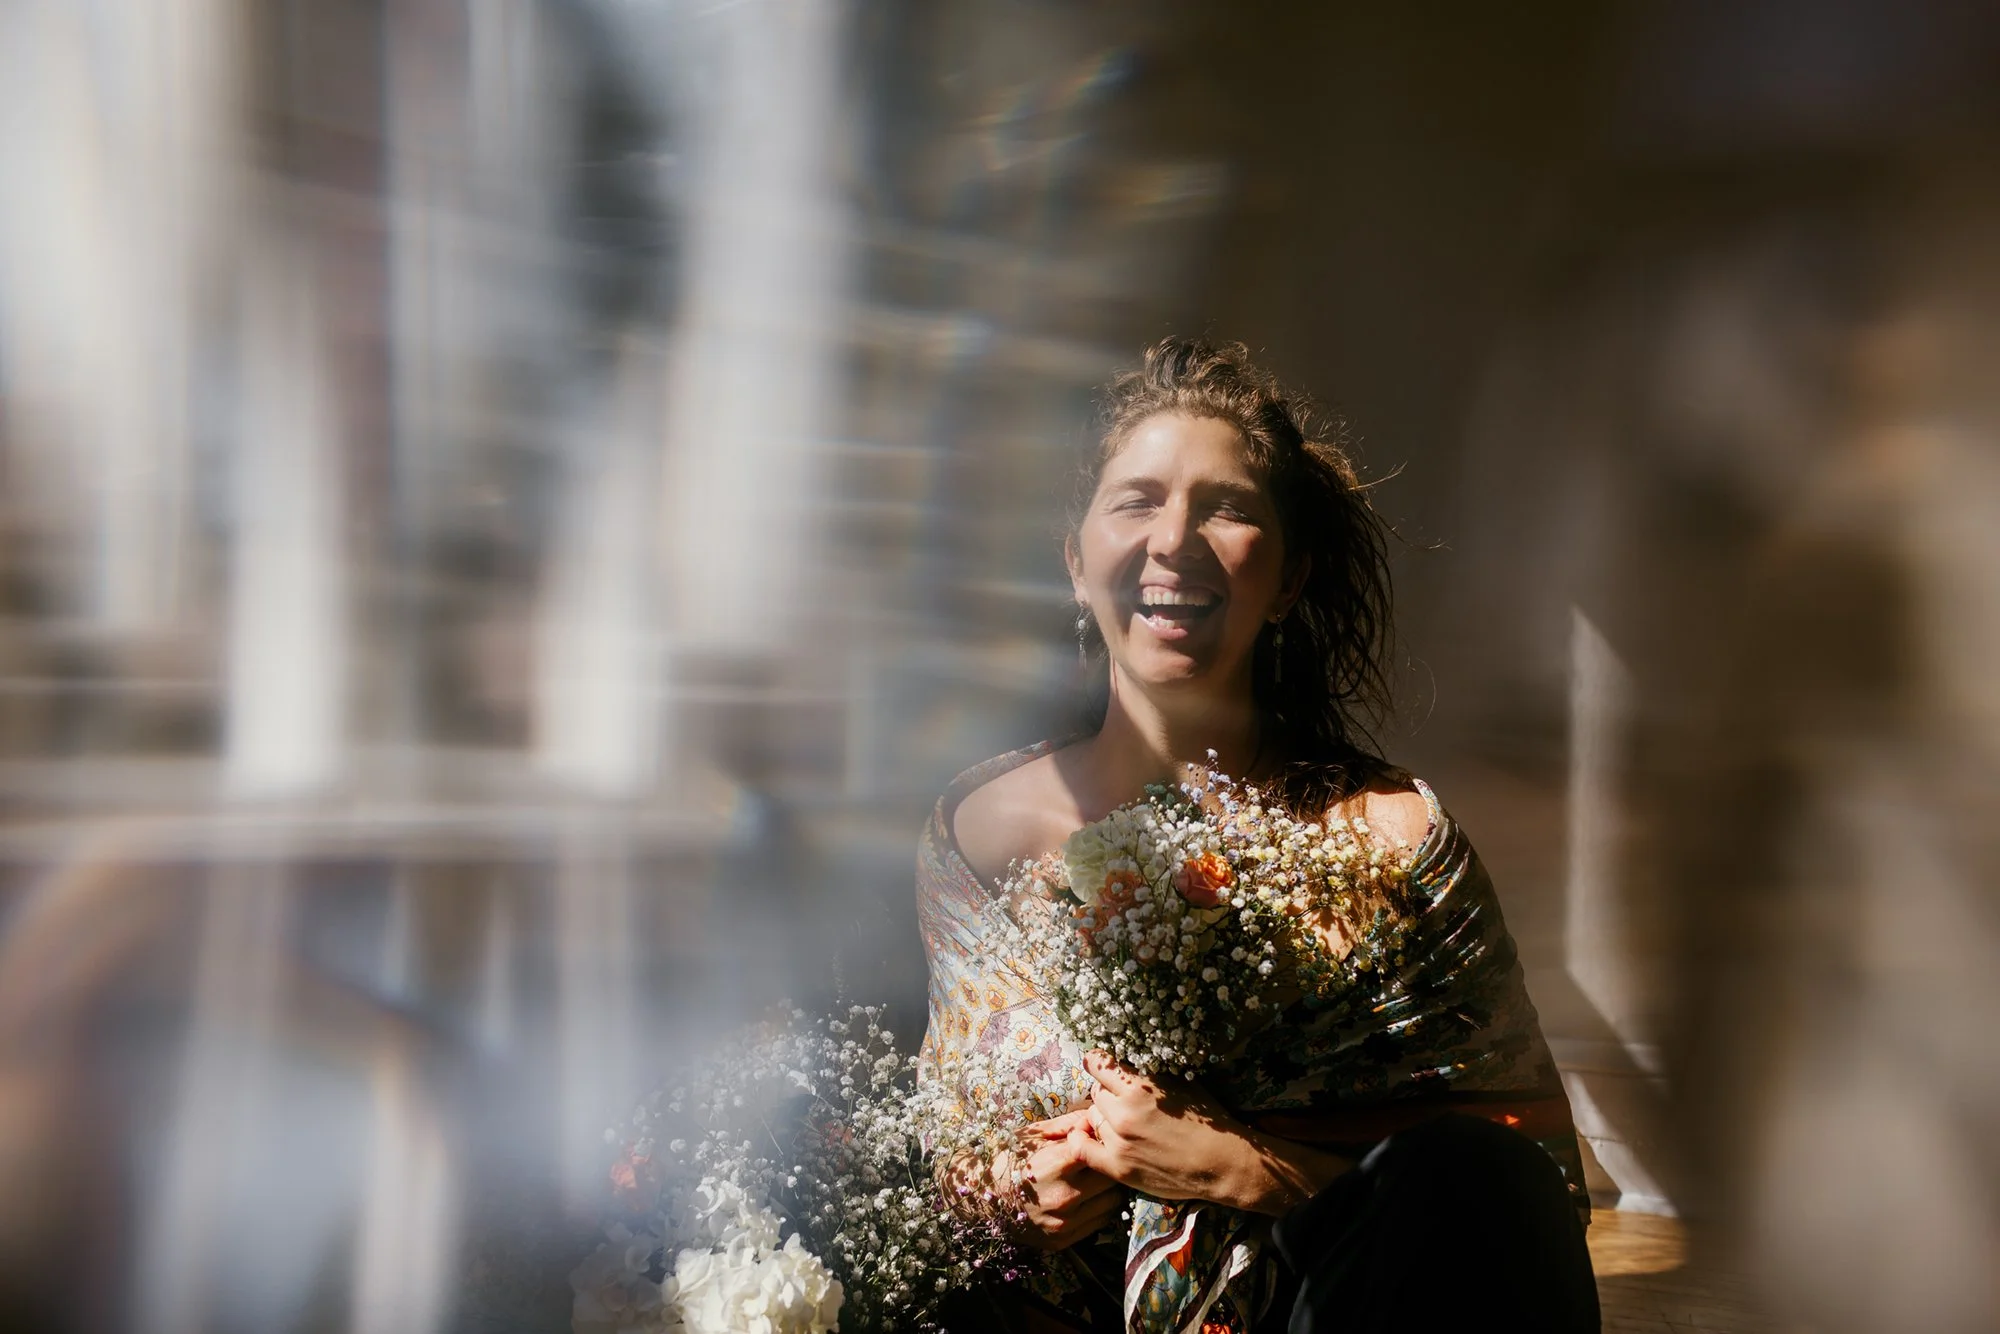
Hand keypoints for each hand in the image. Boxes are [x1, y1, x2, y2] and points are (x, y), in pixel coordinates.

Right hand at [996, 1111, 1125, 1252]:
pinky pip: (1100, 1222)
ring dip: (1108, 1189)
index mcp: (1054, 1166)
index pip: (1098, 1151)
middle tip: (1099, 1160)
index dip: (1100, 1143)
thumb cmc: (1006, 1160)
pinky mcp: (1064, 1241)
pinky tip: (1085, 1199)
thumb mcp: (1032, 1134)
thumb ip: (1068, 1124)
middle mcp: (1063, 1197)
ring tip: (1094, 1180)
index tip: (1096, 1139)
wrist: (979, 1200)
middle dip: (1108, 1165)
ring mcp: (1064, 1223)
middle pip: (1111, 1178)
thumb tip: (1095, 1118)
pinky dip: (1099, 1208)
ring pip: (1112, 1202)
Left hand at [1069, 1051, 1252, 1203]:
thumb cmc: (1206, 1121)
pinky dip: (1082, 1140)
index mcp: (1140, 1087)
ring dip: (1104, 1117)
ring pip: (1092, 1117)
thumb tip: (1123, 1061)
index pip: (1098, 1063)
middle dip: (1108, 1092)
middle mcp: (1124, 1112)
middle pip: (1096, 1091)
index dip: (1099, 1063)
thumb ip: (1148, 1074)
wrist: (1221, 1164)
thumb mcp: (1180, 1084)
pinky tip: (1089, 1137)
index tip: (1102, 1067)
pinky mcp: (1118, 1167)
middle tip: (1124, 1101)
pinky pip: (1082, 1149)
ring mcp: (1118, 1141)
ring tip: (1124, 1124)